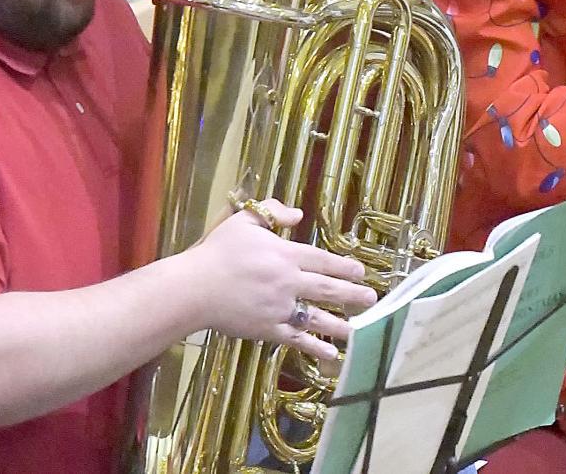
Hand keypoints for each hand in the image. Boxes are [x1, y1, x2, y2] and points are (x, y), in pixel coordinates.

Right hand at [179, 199, 377, 362]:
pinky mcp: (267, 329)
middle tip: (372, 299)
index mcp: (285, 255)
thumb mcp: (244, 220)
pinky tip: (331, 354)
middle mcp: (288, 282)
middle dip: (353, 295)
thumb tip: (297, 214)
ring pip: (317, 317)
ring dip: (341, 323)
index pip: (323, 260)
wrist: (192, 289)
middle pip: (328, 289)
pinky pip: (296, 339)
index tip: (362, 272)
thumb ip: (272, 212)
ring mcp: (279, 308)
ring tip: (361, 327)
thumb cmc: (217, 252)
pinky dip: (314, 347)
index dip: (345, 267)